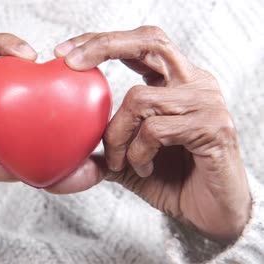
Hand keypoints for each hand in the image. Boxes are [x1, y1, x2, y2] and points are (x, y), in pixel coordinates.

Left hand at [47, 26, 250, 242]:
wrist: (210, 213)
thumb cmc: (171, 180)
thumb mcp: (127, 159)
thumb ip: (103, 146)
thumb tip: (67, 146)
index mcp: (175, 81)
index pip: (141, 43)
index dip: (102, 40)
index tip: (63, 52)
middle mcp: (194, 83)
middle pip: (150, 42)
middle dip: (103, 46)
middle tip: (70, 63)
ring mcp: (206, 103)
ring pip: (140, 98)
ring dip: (117, 136)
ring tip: (120, 162)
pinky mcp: (213, 128)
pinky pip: (156, 130)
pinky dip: (137, 154)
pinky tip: (144, 169)